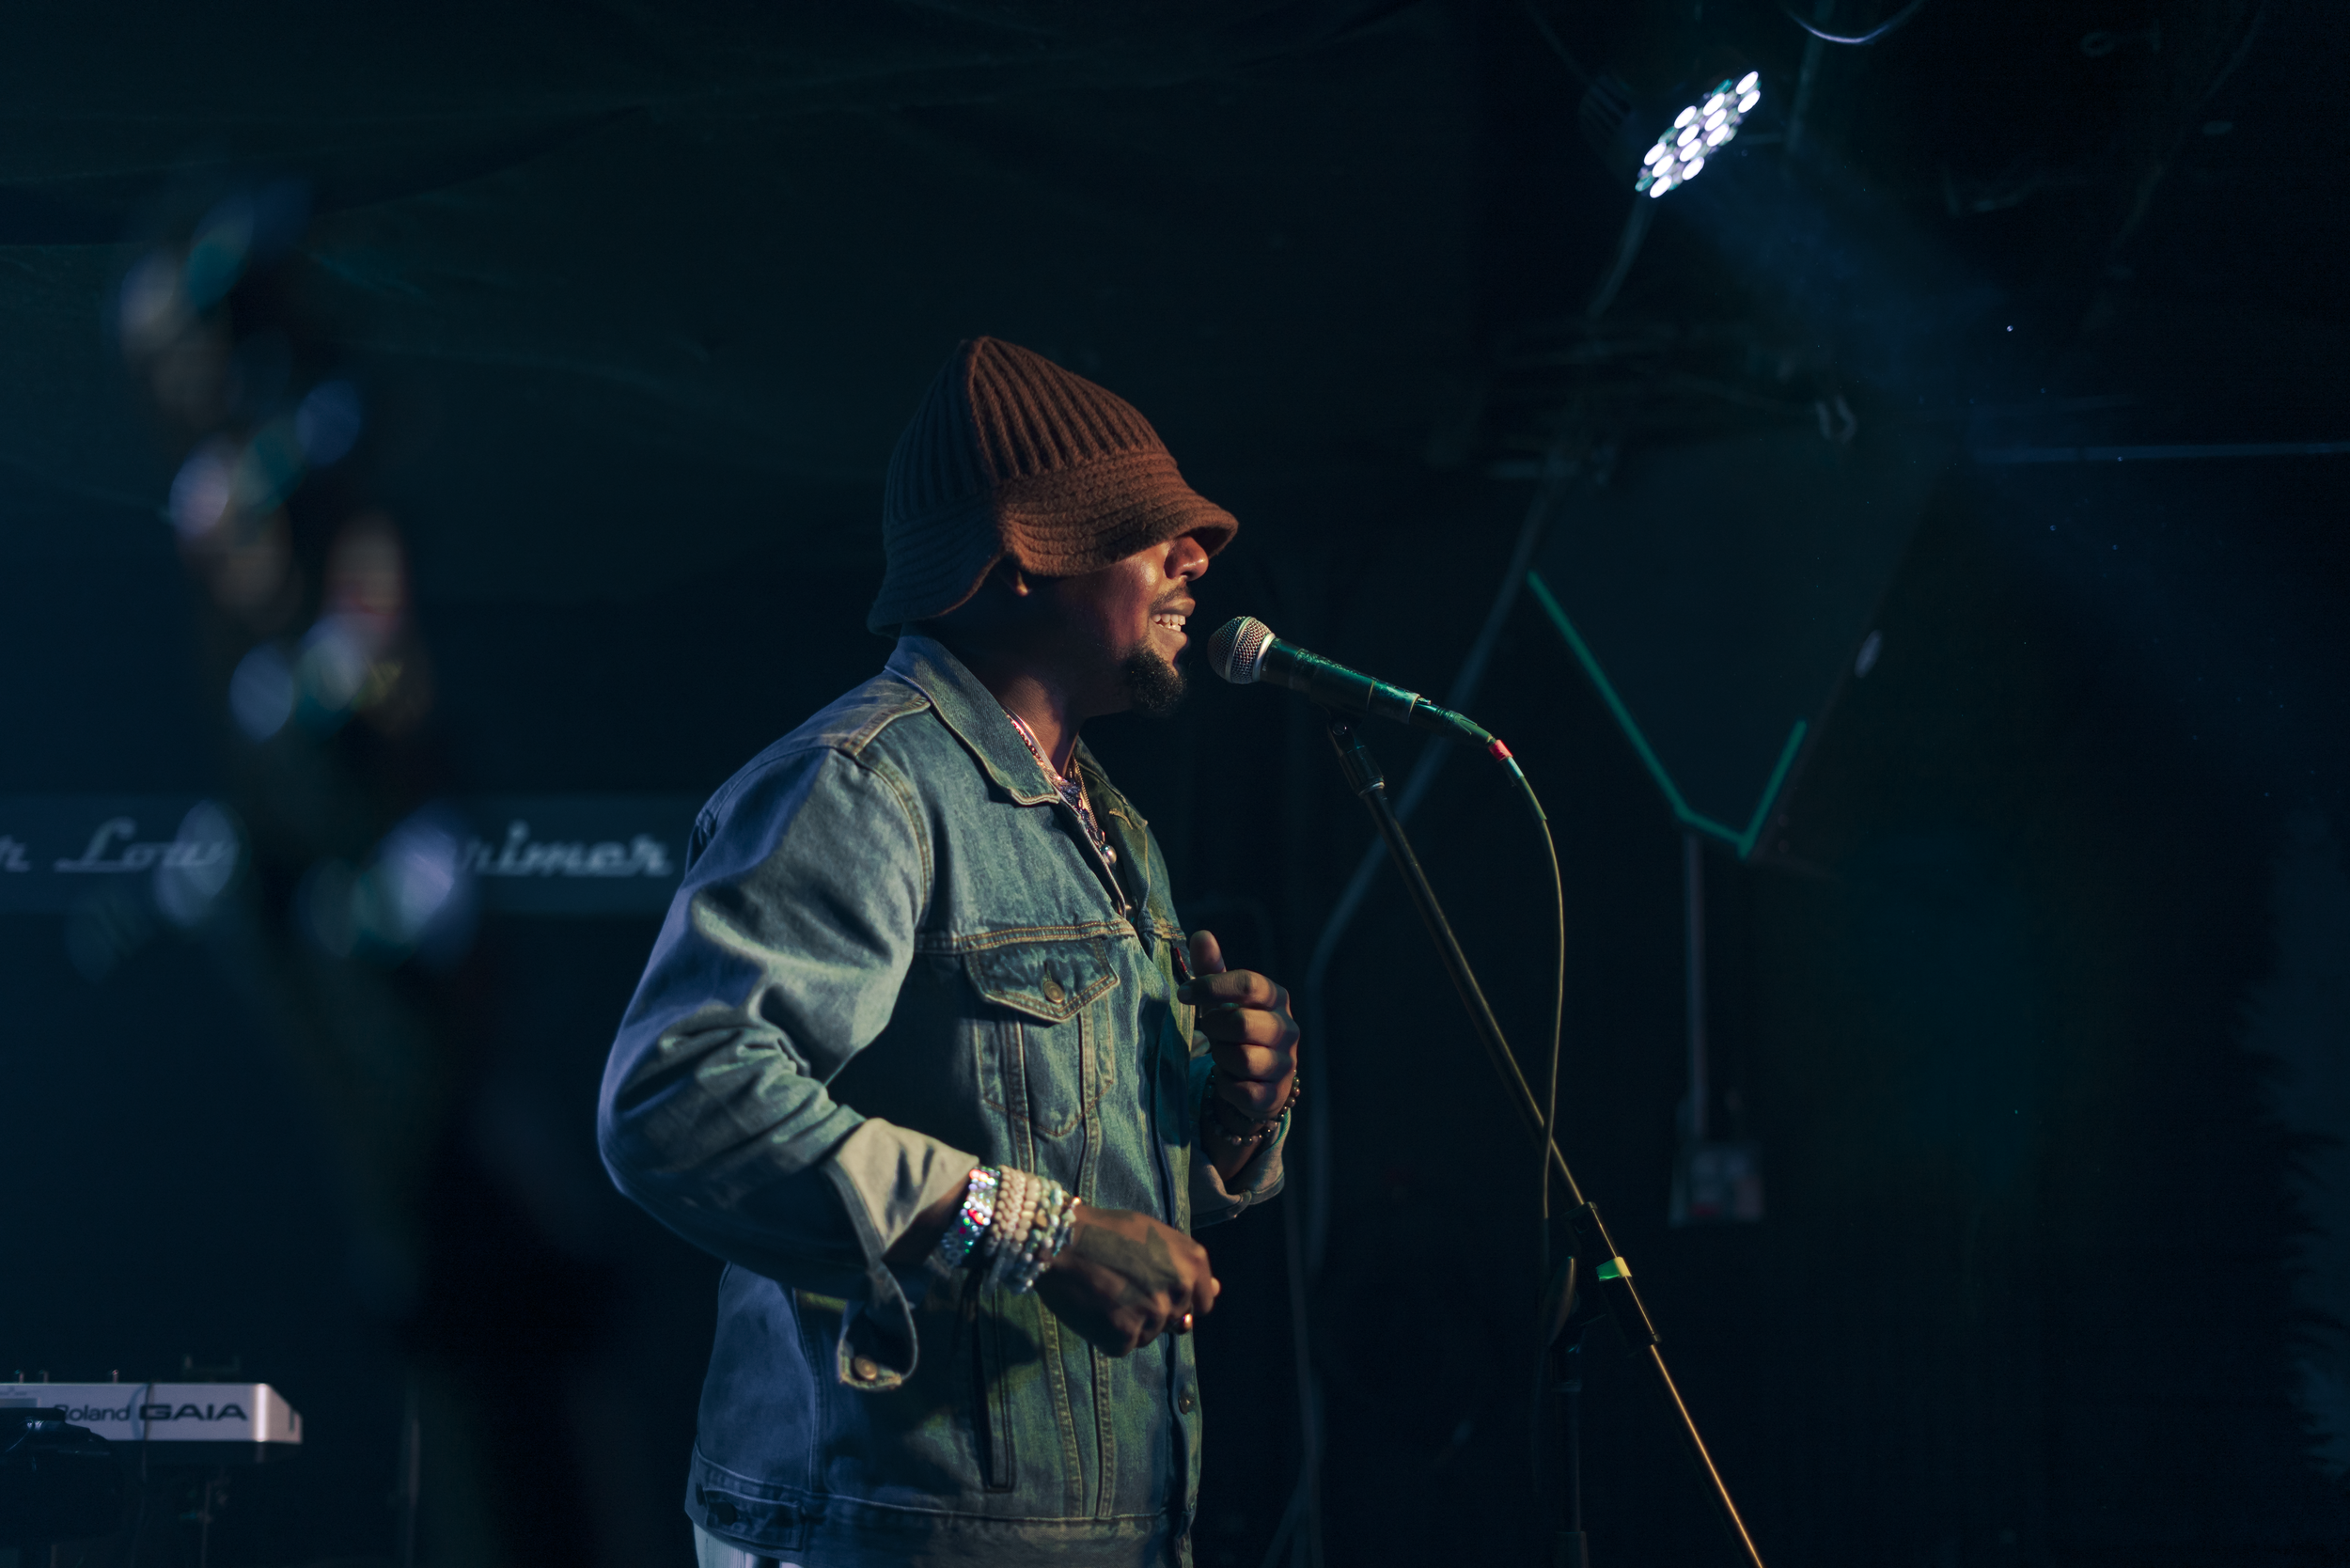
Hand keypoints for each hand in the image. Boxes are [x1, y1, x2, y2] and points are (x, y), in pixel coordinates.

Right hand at [1036, 1204, 1218, 1354]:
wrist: (1060, 1240)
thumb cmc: (1105, 1231)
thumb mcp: (1155, 1236)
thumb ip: (1186, 1265)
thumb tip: (1216, 1292)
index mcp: (1192, 1262)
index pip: (1202, 1302)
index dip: (1177, 1298)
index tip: (1154, 1288)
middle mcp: (1180, 1289)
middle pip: (1171, 1319)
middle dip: (1149, 1308)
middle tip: (1120, 1284)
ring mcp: (1153, 1314)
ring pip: (1147, 1334)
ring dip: (1127, 1322)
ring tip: (1104, 1293)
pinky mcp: (1125, 1335)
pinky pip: (1121, 1345)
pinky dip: (1106, 1334)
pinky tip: (1093, 1309)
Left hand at [1179, 930, 1299, 1124]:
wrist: (1258, 1080)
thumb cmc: (1235, 1029)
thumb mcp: (1222, 998)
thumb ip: (1212, 968)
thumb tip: (1201, 935)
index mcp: (1276, 997)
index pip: (1247, 983)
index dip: (1211, 987)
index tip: (1183, 994)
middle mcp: (1287, 1028)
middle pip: (1240, 1023)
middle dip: (1214, 1028)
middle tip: (1208, 1032)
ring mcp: (1286, 1063)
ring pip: (1242, 1058)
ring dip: (1220, 1058)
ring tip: (1221, 1055)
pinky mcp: (1276, 1095)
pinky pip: (1242, 1090)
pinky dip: (1226, 1085)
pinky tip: (1227, 1079)